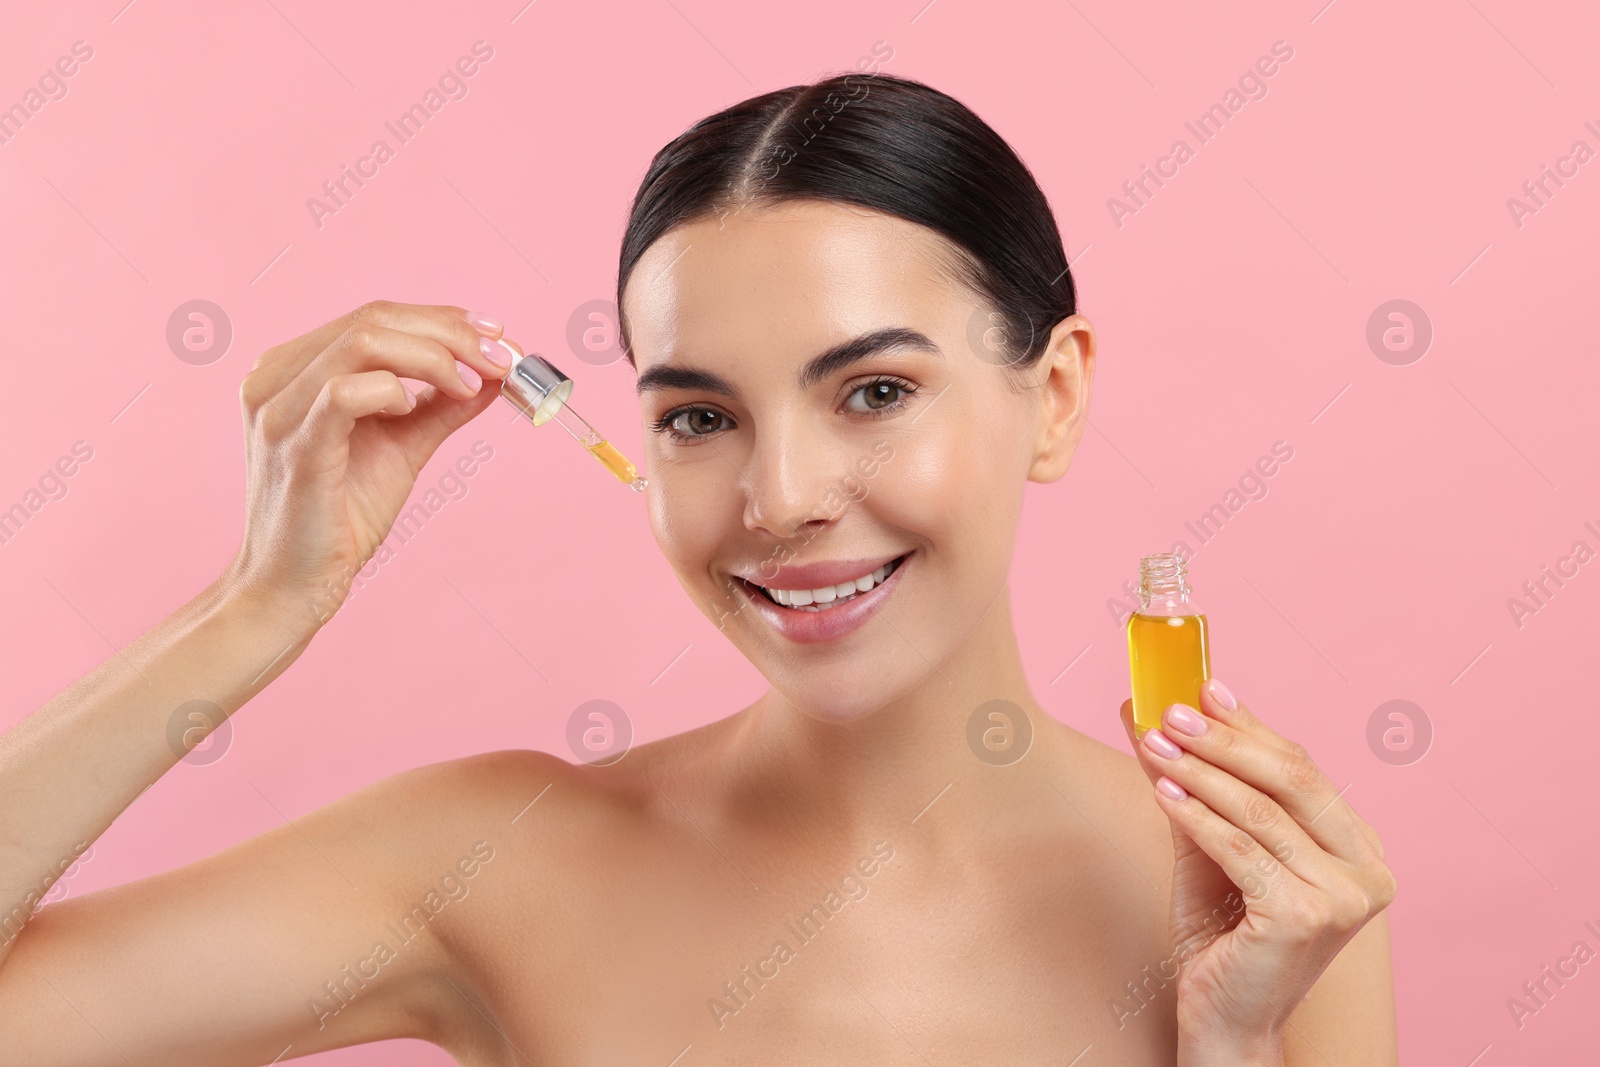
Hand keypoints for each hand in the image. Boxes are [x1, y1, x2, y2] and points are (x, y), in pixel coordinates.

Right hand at [228, 301, 516, 627]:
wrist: (294, 587)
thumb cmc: (341, 517)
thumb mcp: (401, 447)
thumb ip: (440, 407)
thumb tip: (494, 375)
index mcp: (294, 368)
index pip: (375, 316)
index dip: (444, 320)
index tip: (499, 337)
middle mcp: (275, 377)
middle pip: (373, 318)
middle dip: (451, 333)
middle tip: (504, 359)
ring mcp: (277, 408)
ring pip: (363, 341)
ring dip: (434, 357)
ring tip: (472, 387)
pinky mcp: (292, 445)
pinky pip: (345, 391)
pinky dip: (393, 389)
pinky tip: (413, 409)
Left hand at [1119, 681, 1396, 1063]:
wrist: (1225, 1018)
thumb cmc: (1223, 933)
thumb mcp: (1213, 846)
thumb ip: (1196, 784)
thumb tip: (1149, 714)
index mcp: (1359, 848)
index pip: (1302, 769)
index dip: (1249, 725)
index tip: (1202, 688)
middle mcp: (1368, 870)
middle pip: (1292, 780)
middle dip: (1225, 740)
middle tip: (1170, 711)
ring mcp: (1344, 897)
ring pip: (1261, 811)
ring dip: (1199, 772)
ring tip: (1153, 744)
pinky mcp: (1305, 917)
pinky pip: (1240, 849)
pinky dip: (1196, 815)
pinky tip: (1162, 790)